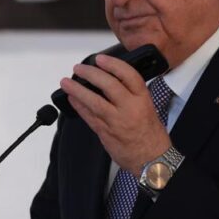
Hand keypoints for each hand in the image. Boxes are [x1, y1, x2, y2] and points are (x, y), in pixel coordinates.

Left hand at [58, 54, 170, 173]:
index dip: (113, 64)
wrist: (152, 159)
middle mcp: (129, 109)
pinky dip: (79, 106)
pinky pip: (89, 117)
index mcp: (142, 100)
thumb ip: (131, 95)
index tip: (100, 59)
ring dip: (77, 90)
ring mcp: (116, 121)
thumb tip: (111, 80)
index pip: (128, 75)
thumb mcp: (147, 107)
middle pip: (108, 85)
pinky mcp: (105, 133)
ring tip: (66, 82)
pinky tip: (71, 99)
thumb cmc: (151, 135)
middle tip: (78, 68)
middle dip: (91, 74)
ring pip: (94, 102)